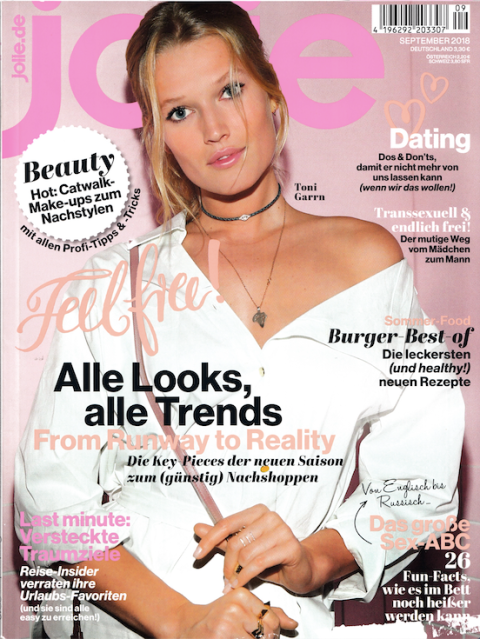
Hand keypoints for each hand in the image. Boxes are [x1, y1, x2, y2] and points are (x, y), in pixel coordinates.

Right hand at [176, 588, 296, 638]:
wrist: (187, 625)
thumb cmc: (216, 618)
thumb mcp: (242, 609)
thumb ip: (269, 614)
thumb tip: (293, 623)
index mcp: (243, 595)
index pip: (272, 621)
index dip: (272, 634)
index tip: (262, 636)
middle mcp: (235, 607)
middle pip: (267, 635)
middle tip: (250, 638)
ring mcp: (227, 624)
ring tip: (240, 638)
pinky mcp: (220, 636)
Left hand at [193, 504, 315, 594]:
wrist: (302, 568)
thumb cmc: (271, 557)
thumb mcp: (243, 548)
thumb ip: (222, 538)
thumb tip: (197, 528)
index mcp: (257, 512)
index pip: (226, 523)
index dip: (209, 539)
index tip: (197, 555)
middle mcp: (270, 516)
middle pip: (235, 541)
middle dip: (226, 564)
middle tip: (225, 579)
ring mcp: (282, 530)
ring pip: (246, 554)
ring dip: (237, 573)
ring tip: (235, 582)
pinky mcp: (290, 547)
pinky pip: (259, 563)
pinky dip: (246, 576)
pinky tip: (242, 583)